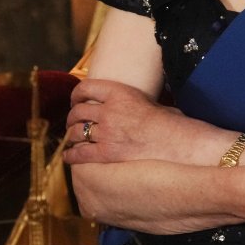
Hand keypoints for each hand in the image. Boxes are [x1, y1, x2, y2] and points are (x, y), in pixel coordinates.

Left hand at [64, 79, 189, 164]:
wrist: (175, 141)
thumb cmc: (169, 121)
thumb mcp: (149, 100)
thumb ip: (132, 100)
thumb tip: (131, 103)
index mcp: (118, 93)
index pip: (86, 87)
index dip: (76, 94)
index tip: (76, 99)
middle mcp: (108, 111)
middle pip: (77, 112)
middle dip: (72, 117)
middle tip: (73, 121)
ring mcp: (106, 133)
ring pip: (76, 132)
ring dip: (71, 135)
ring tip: (73, 138)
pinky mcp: (106, 153)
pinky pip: (80, 154)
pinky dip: (71, 155)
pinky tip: (69, 156)